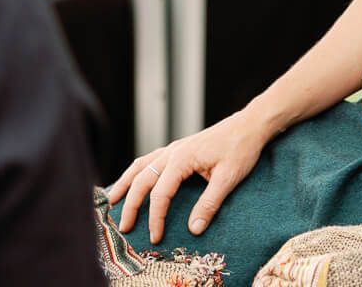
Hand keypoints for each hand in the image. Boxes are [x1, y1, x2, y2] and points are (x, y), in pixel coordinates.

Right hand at [106, 108, 275, 243]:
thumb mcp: (229, 178)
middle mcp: (172, 152)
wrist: (249, 125)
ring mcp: (174, 148)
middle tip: (124, 227)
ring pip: (141, 166)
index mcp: (182, 158)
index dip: (156, 217)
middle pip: (142, 179)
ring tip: (112, 200)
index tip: (156, 236)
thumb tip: (194, 229)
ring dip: (125, 183)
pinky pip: (150, 160)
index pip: (161, 193)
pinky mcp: (178, 149)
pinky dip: (137, 172)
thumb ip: (210, 203)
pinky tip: (134, 179)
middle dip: (131, 204)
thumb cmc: (240, 148)